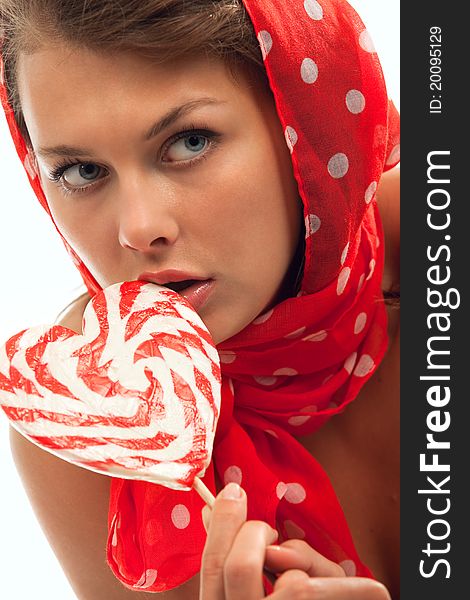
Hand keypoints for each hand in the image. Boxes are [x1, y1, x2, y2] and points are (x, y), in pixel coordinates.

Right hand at [200, 482, 391, 598]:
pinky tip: (372, 592)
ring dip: (308, 566)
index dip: (221, 524)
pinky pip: (328, 598)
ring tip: (318, 575)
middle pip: (240, 565)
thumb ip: (238, 559)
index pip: (212, 566)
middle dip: (257, 533)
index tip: (234, 491)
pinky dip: (355, 588)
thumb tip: (217, 508)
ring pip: (294, 584)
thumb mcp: (255, 596)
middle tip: (272, 535)